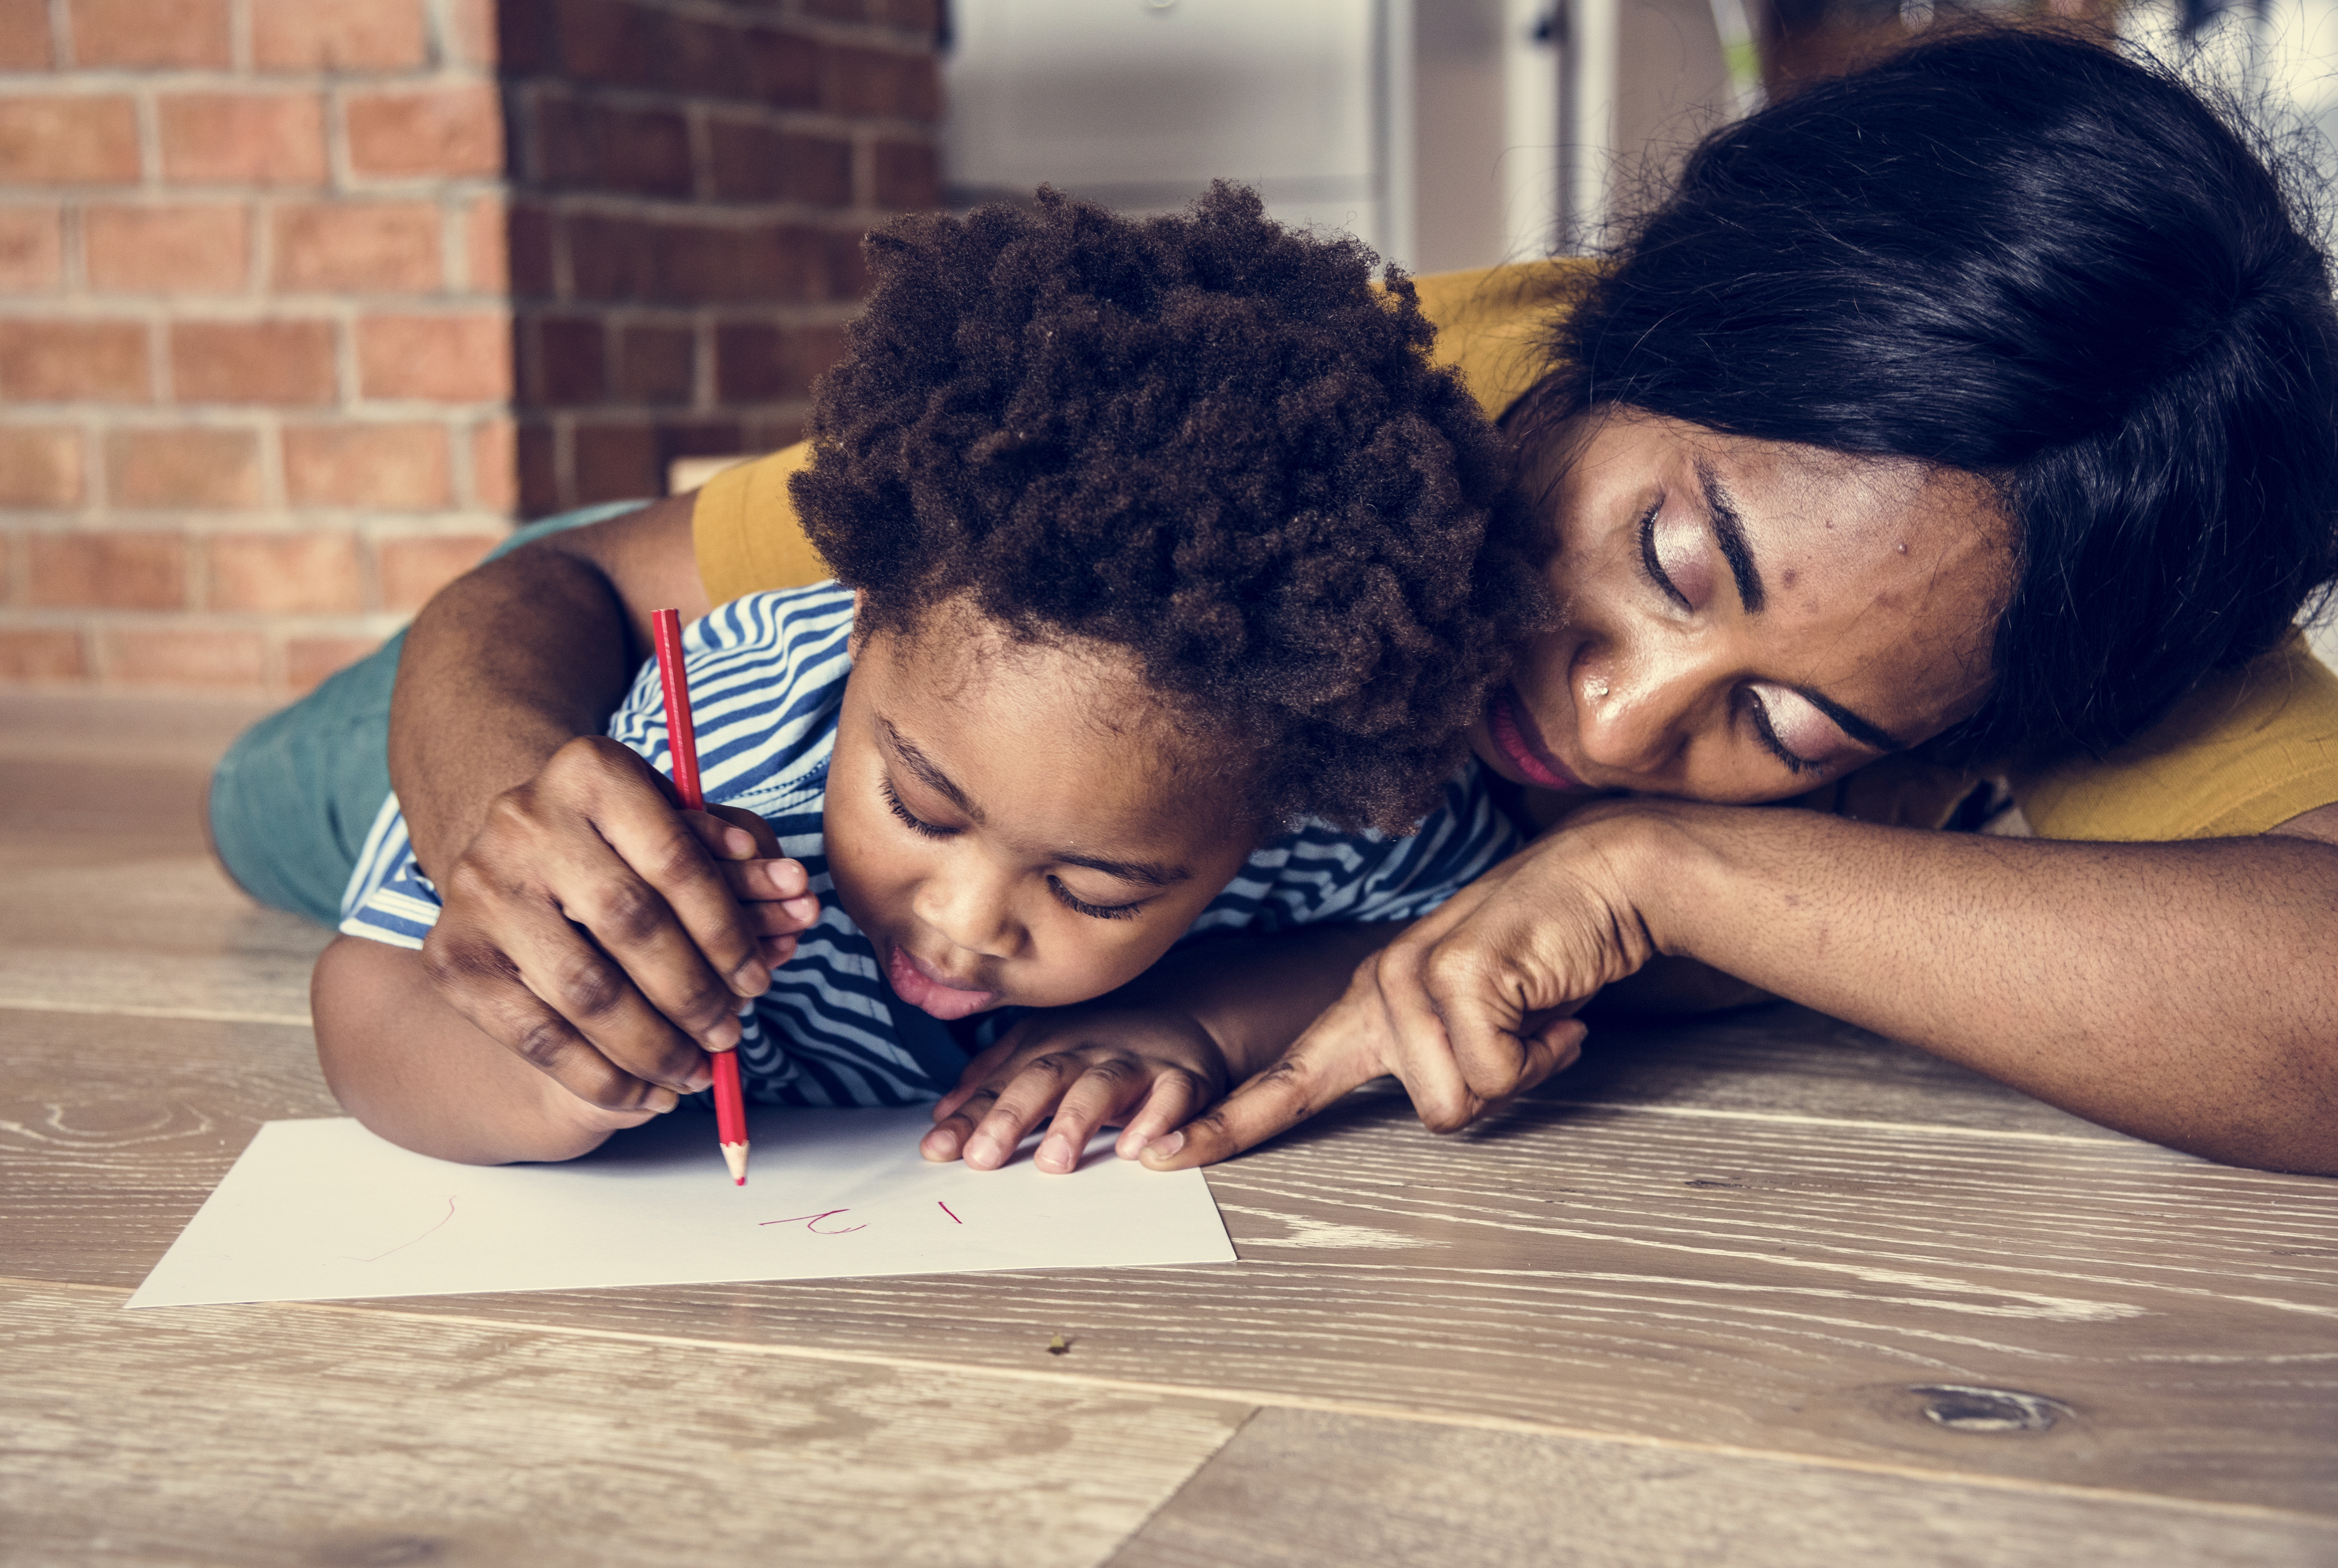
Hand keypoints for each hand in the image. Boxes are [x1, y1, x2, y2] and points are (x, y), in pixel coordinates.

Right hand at [417, 735, 822, 1113]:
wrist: (514, 859)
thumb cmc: (622, 848)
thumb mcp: (680, 832)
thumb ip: (740, 862)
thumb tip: (799, 897)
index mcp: (591, 771)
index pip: (676, 861)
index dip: (729, 932)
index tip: (761, 981)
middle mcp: (523, 820)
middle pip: (631, 925)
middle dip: (694, 994)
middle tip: (732, 1035)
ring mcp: (479, 889)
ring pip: (585, 991)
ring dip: (655, 1047)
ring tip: (698, 1073)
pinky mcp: (453, 958)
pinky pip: (538, 1038)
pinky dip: (601, 1076)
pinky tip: (646, 1092)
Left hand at [920, 1006, 1232, 1173]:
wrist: (1184, 1012)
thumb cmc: (1099, 1042)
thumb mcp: (1041, 1049)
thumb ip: (992, 1081)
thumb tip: (942, 1117)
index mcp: (1045, 1046)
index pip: (999, 1085)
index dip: (967, 1117)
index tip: (936, 1151)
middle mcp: (1085, 1052)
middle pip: (1043, 1078)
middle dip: (1010, 1116)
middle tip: (982, 1158)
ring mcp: (1133, 1063)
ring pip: (1101, 1086)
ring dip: (1075, 1121)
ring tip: (1053, 1161)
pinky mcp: (1181, 1079)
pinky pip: (1172, 1097)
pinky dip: (1157, 1121)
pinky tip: (1136, 1149)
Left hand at [1142, 804, 1665, 1168]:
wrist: (1602, 881)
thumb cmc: (1542, 958)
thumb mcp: (1474, 1018)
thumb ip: (1439, 1062)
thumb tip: (1450, 1107)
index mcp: (1369, 1006)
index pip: (1283, 1079)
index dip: (1226, 1126)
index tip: (1161, 1158)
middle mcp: (1379, 989)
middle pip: (1431, 1111)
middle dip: (1495, 1088)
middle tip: (1529, 1031)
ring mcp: (1414, 977)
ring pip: (1461, 1099)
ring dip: (1524, 1067)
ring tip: (1539, 1010)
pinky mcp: (1461, 977)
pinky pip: (1499, 1070)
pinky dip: (1545, 1050)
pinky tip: (1555, 1001)